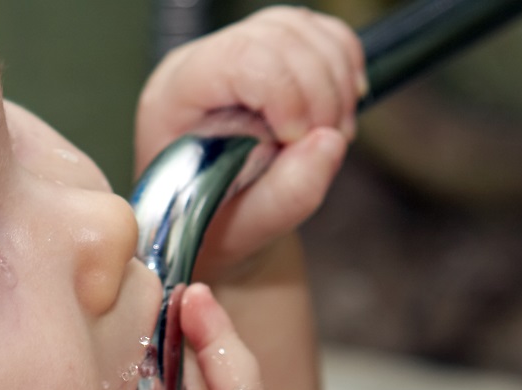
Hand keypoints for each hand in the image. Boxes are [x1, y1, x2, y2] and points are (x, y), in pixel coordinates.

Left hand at [134, 7, 364, 279]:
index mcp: (176, 98)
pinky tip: (337, 110)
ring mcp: (238, 50)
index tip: (297, 137)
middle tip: (325, 143)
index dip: (284, 90)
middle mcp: (203, 64)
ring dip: (336, 83)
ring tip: (331, 135)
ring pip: (302, 30)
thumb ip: (285, 196)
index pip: (237, 58)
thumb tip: (328, 143)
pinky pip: (321, 34)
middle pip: (277, 37)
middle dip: (318, 93)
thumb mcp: (245, 228)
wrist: (220, 222)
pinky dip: (345, 67)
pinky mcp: (273, 49)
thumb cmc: (217, 224)